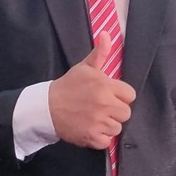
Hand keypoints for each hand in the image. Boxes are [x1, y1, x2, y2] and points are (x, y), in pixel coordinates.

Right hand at [49, 31, 135, 149]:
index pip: (130, 95)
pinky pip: (106, 141)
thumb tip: (106, 34)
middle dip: (116, 111)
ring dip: (108, 125)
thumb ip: (99, 53)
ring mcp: (98, 122)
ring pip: (117, 128)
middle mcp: (104, 104)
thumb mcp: (84, 67)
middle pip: (126, 113)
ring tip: (95, 118)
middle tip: (102, 108)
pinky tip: (91, 129)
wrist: (46, 107)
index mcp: (105, 85)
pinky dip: (99, 138)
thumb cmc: (68, 86)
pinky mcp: (91, 137)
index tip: (109, 95)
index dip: (121, 96)